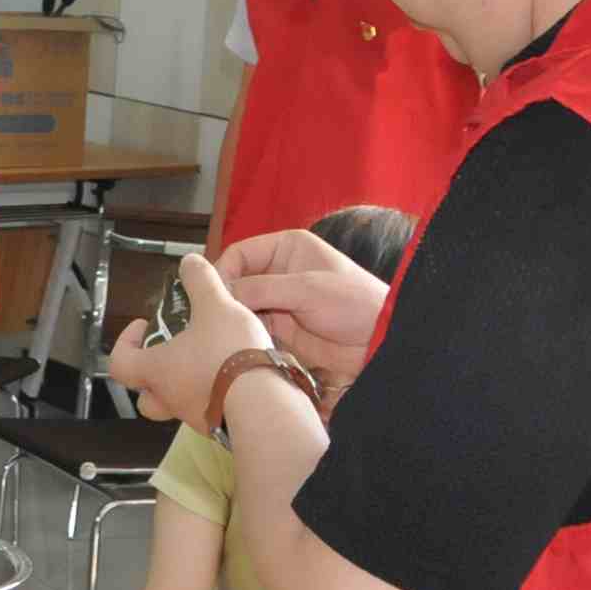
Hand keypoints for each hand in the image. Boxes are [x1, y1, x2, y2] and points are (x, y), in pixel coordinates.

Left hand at [104, 253, 271, 426]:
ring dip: (188, 384)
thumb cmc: (229, 354)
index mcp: (156, 370)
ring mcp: (195, 417)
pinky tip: (237, 376)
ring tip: (212, 359)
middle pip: (145, 397)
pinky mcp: (221, 427)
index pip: (119, 363)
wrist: (265, 403)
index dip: (125, 343)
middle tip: (173, 353)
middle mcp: (170, 398)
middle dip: (153, 376)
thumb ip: (201, 281)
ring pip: (178, 404)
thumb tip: (189, 262)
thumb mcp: (216, 305)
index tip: (144, 326)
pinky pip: (210, 410)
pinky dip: (216, 394)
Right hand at [221, 229, 388, 394]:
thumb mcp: (306, 288)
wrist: (381, 340)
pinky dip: (244, 334)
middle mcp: (278, 271)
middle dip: (224, 297)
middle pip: (236, 280)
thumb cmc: (354, 302)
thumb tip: (219, 292)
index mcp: (286, 248)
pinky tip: (239, 342)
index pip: (240, 253)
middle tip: (209, 317)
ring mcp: (279, 300)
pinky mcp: (281, 328)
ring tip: (223, 332)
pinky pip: (252, 327)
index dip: (222, 271)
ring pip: (241, 306)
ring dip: (233, 318)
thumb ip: (260, 288)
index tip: (210, 293)